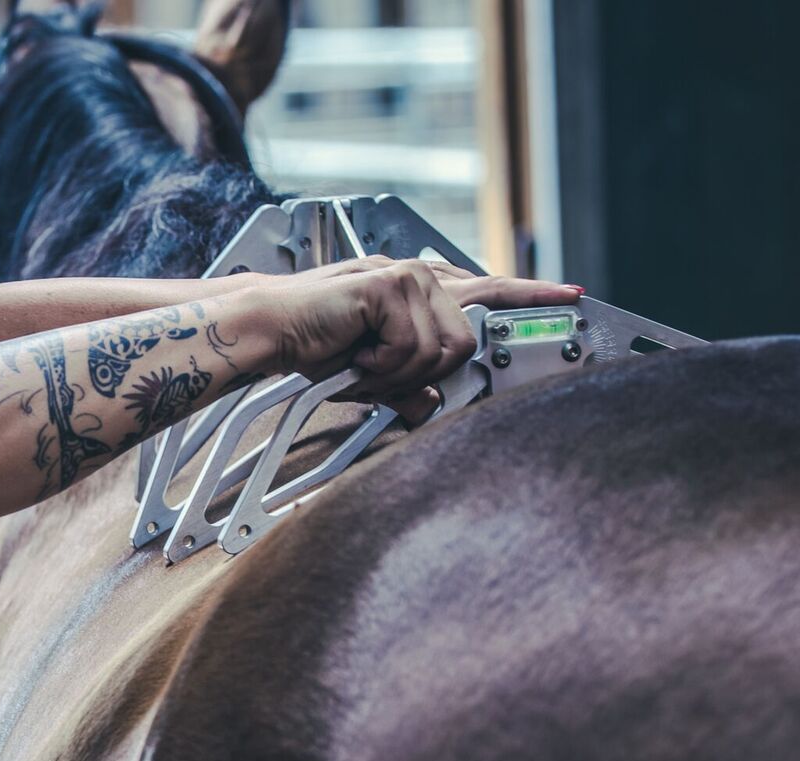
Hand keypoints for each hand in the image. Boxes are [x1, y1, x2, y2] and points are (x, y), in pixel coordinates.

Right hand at [258, 258, 579, 397]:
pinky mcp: (390, 285)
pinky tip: (356, 355)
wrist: (268, 331)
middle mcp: (419, 277)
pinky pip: (414, 346)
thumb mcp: (372, 372)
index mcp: (418, 291)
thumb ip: (408, 383)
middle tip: (378, 375)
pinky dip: (382, 365)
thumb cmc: (311, 345)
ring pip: (443, 349)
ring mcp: (407, 277)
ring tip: (362, 365)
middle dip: (425, 372)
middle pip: (468, 339)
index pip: (488, 289)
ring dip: (398, 372)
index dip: (531, 294)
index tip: (570, 296)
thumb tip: (430, 404)